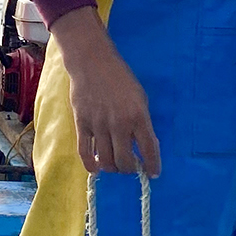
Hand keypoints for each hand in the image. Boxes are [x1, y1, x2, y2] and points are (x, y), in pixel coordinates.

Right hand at [50, 5, 160, 176]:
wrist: (92, 63)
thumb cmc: (120, 79)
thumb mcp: (139, 97)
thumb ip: (142, 122)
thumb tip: (142, 146)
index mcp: (138, 116)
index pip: (149, 150)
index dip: (152, 166)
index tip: (153, 173)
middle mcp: (119, 124)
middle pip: (125, 161)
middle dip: (130, 169)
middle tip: (131, 166)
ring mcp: (99, 125)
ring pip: (106, 161)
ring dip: (112, 168)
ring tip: (115, 164)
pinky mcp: (82, 124)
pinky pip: (85, 153)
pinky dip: (91, 165)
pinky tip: (96, 167)